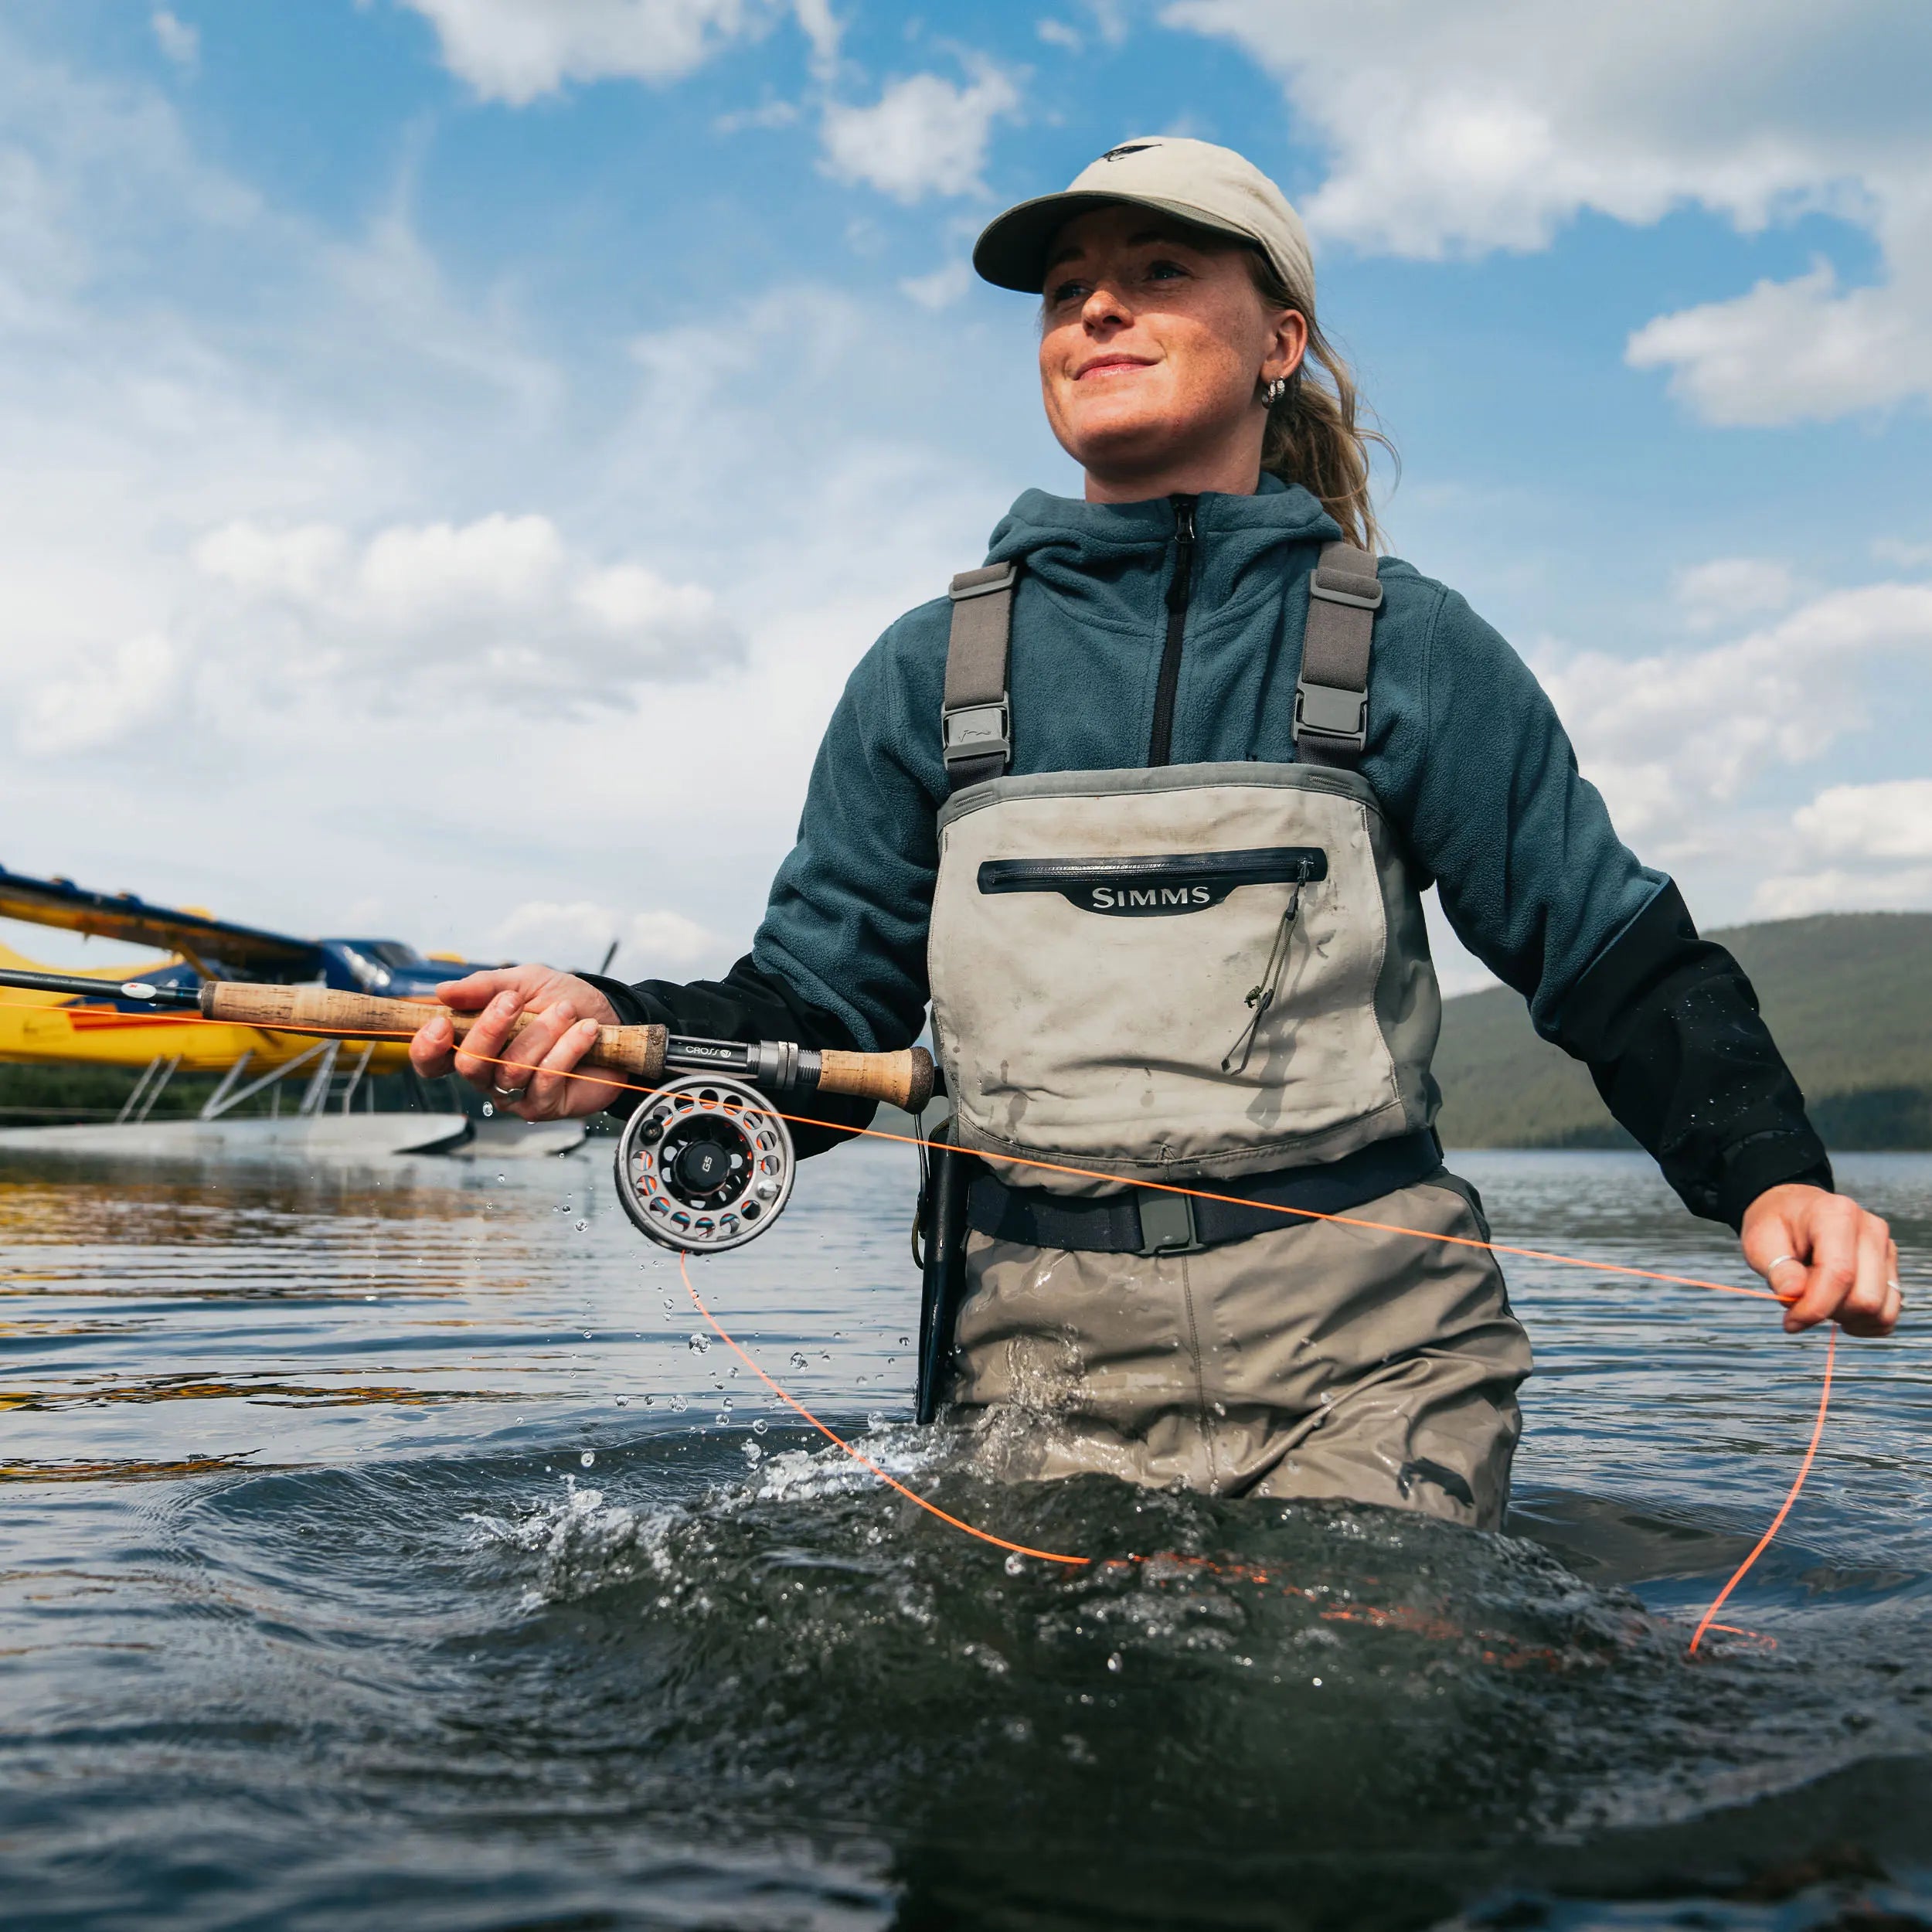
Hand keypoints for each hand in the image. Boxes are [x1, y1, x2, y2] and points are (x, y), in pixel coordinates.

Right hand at [406, 964, 624, 1121]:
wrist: (615, 1020)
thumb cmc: (565, 1002)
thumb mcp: (527, 982)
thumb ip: (485, 986)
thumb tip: (443, 992)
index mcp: (475, 1043)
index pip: (434, 1059)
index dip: (427, 1047)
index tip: (441, 1022)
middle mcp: (489, 1074)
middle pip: (470, 1065)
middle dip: (490, 1029)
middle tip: (515, 1001)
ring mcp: (516, 1093)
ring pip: (512, 1070)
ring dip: (541, 1033)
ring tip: (566, 1011)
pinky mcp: (545, 1105)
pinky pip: (546, 1080)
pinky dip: (567, 1050)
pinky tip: (586, 1031)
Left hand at [1741, 1184, 1900, 1336]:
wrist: (1792, 1209)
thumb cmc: (1776, 1224)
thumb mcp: (1760, 1241)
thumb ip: (1777, 1269)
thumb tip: (1794, 1294)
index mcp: (1836, 1215)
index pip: (1839, 1274)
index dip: (1815, 1307)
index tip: (1791, 1321)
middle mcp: (1870, 1229)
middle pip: (1865, 1297)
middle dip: (1829, 1312)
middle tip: (1801, 1301)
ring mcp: (1885, 1249)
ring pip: (1881, 1309)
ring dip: (1847, 1318)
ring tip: (1820, 1300)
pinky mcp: (1890, 1267)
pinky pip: (1889, 1312)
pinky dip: (1864, 1322)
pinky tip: (1838, 1310)